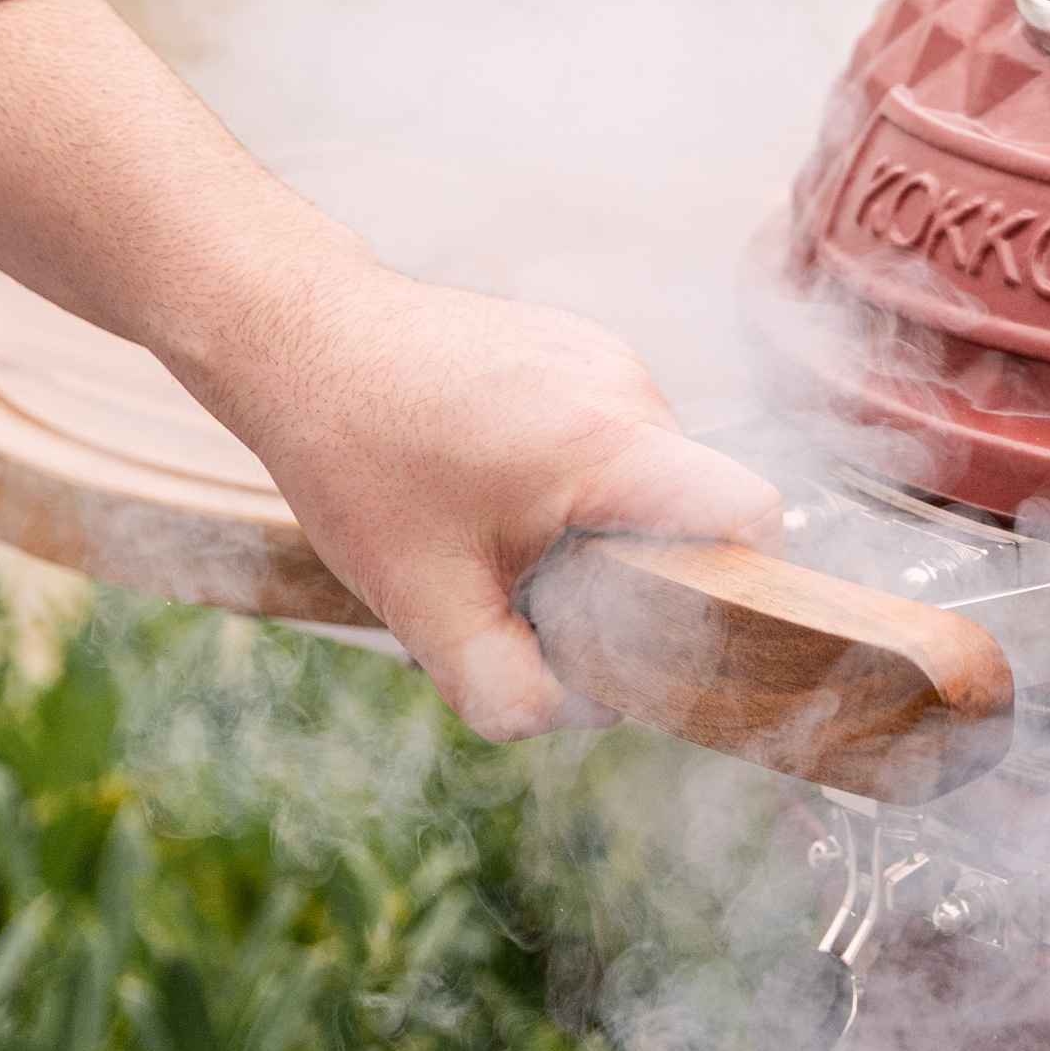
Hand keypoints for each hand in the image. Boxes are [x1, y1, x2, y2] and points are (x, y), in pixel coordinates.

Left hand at [207, 263, 781, 740]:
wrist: (298, 338)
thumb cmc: (356, 461)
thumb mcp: (422, 604)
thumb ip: (510, 688)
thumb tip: (586, 712)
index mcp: (610, 443)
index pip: (752, 513)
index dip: (737, 583)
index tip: (666, 622)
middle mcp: (626, 386)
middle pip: (691, 509)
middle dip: (631, 568)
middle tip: (528, 583)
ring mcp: (605, 354)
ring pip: (648, 475)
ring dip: (594, 521)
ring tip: (493, 522)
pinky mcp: (577, 343)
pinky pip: (613, 432)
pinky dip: (570, 474)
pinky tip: (485, 479)